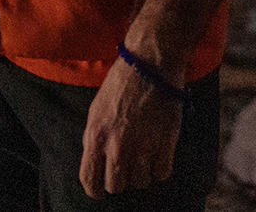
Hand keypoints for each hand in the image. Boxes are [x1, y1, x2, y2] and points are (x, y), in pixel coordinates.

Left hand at [79, 58, 182, 197]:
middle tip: (126, 168)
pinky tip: (158, 156)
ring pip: (141, 182)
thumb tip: (95, 163)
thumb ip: (93, 139)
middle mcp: (118, 145)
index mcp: (96, 136)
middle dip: (120, 180)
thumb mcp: (95, 110)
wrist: (150, 64)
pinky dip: (160, 169)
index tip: (100, 192)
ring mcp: (143, 145)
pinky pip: (162, 173)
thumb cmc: (121, 84)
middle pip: (117, 186)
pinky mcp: (166, 142)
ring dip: (141, 174)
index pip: (89, 180)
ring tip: (143, 157)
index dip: (94, 191)